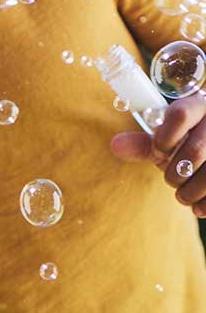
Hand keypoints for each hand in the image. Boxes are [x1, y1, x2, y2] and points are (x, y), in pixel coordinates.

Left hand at [110, 91, 205, 216]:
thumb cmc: (191, 141)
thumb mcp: (171, 138)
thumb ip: (144, 143)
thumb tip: (115, 146)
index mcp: (200, 105)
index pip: (179, 115)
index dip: (163, 139)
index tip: (158, 152)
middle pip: (195, 150)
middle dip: (176, 172)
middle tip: (170, 180)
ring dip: (191, 191)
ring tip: (183, 196)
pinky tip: (199, 207)